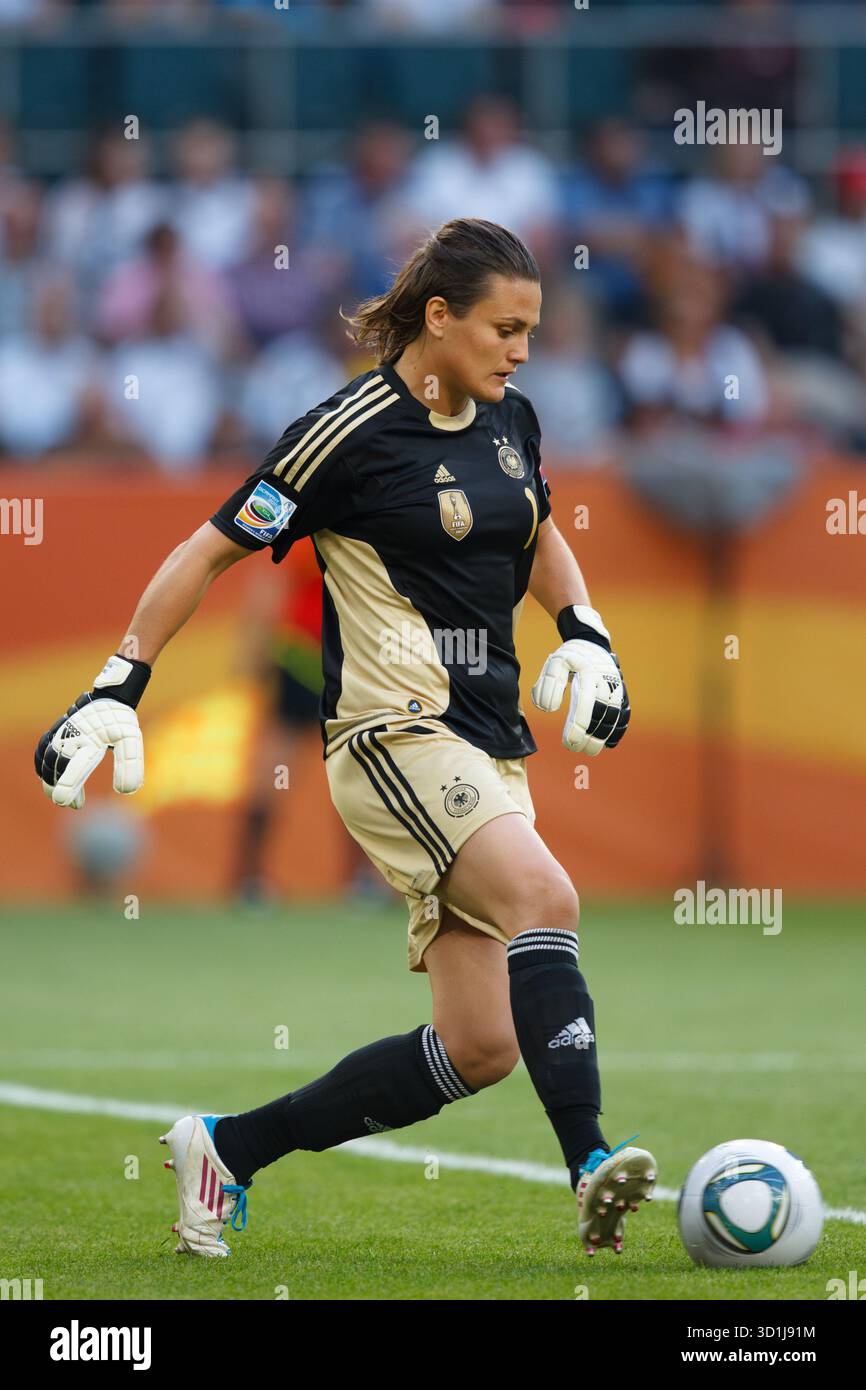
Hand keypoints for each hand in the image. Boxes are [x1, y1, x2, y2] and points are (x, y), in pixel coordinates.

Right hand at [34, 655, 148, 808]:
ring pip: (48, 762)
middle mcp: (71, 739)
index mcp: (90, 742)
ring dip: (51, 780)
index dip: (69, 786)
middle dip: (58, 787)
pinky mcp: (55, 732)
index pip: (77, 768)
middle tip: (69, 804)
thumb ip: (130, 764)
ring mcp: (61, 734)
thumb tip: (125, 791)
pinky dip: (42, 766)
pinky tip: (48, 778)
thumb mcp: (131, 741)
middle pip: (57, 768)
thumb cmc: (120, 721)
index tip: (62, 801)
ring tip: (61, 796)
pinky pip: (42, 751)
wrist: (108, 697)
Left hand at [531, 606, 630, 754]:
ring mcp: (617, 690)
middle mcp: (607, 684)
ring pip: (613, 718)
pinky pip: (623, 716)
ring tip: (589, 750)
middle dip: (589, 736)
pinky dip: (617, 731)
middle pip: (601, 715)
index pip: (585, 705)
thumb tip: (548, 709)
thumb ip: (548, 684)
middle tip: (574, 748)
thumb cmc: (571, 656)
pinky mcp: (622, 695)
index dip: (578, 726)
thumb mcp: (555, 663)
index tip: (568, 742)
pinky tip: (607, 744)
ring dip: (602, 737)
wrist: (593, 645)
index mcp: (590, 675)